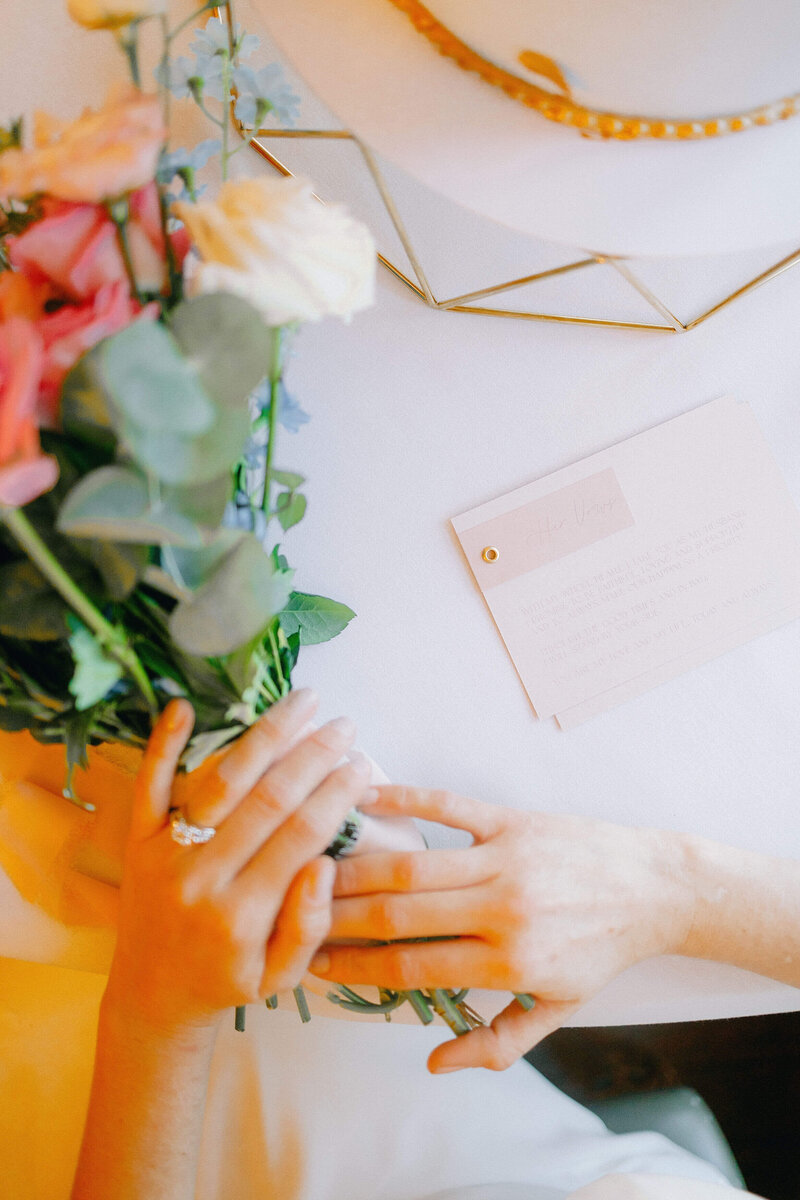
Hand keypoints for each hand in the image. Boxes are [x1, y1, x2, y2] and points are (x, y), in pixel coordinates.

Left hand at [105, 690, 374, 1034]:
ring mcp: (165, 854)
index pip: (300, 838)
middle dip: (312, 756)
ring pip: (221, 781)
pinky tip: (184, 705)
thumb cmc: (228, 982)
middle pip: (267, 800)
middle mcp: (201, 878)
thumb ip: (307, 926)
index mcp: (241, 915)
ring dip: (265, 735)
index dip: (335, 796)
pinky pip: (149, 785)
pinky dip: (164, 744)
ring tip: (302, 702)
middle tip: (344, 726)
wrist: (152, 998)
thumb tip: (325, 864)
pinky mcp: (138, 841)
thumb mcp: (281, 978)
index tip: (362, 766)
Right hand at [310, 788, 694, 1072]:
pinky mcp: (511, 820)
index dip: (358, 969)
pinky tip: (366, 797)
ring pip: (414, 865)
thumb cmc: (599, 951)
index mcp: (509, 961)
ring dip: (357, 869)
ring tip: (315, 871)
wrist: (652, 888)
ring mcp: (506, 858)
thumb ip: (497, 1039)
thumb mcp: (557, 1007)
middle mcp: (502, 908)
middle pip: (400, 914)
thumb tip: (436, 1061)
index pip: (414, 967)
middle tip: (296, 916)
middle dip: (341, 919)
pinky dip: (405, 799)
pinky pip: (449, 806)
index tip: (316, 966)